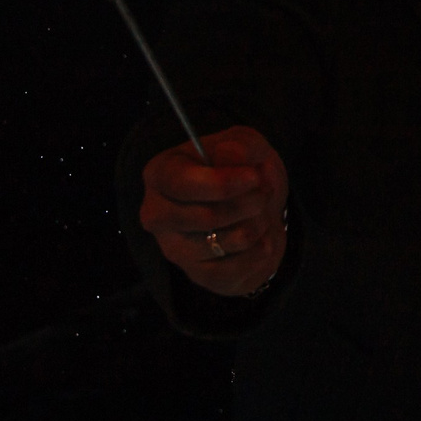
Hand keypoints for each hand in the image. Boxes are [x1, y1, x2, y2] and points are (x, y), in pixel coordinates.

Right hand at [139, 125, 289, 298]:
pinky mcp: (197, 274)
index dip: (221, 183)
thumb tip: (229, 154)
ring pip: (225, 242)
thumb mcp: (246, 145)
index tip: (254, 177)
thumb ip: (240, 145)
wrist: (257, 209)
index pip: (180, 183)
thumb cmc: (242, 171)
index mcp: (160, 174)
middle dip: (248, 203)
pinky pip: (235, 268)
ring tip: (260, 213)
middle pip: (206, 216)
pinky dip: (259, 250)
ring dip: (257, 225)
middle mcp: (156, 214)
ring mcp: (174, 249)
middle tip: (264, 192)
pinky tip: (260, 237)